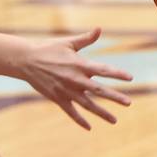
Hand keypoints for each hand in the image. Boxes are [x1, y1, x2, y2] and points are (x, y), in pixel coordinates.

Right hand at [18, 26, 132, 129]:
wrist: (26, 60)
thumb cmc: (48, 48)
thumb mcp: (68, 42)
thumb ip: (86, 39)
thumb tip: (100, 29)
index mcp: (80, 64)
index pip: (103, 70)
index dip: (117, 74)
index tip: (130, 78)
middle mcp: (76, 79)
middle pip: (99, 91)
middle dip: (115, 97)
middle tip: (128, 103)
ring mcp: (67, 91)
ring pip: (88, 105)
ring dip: (101, 113)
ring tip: (114, 120)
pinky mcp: (58, 98)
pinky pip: (71, 112)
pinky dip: (80, 120)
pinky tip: (89, 127)